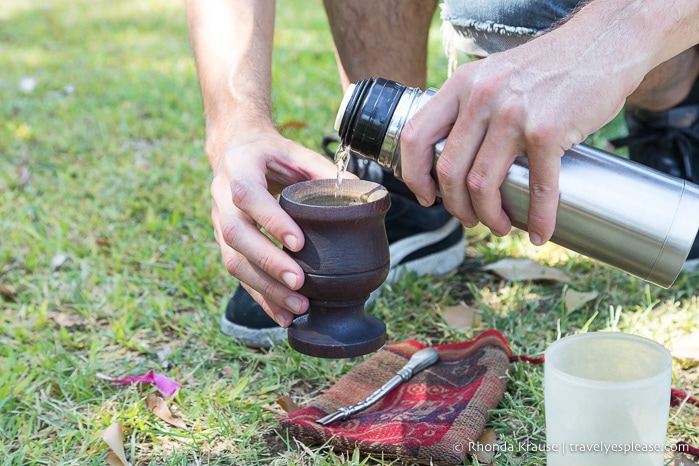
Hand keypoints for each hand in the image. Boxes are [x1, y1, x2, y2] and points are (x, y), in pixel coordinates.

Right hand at [210, 128, 340, 326]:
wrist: (235, 150)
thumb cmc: (271, 153)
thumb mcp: (295, 151)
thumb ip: (322, 171)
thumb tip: (360, 194)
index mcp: (239, 169)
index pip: (248, 196)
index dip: (271, 221)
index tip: (299, 243)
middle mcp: (221, 197)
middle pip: (236, 235)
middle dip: (268, 263)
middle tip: (299, 283)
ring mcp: (218, 222)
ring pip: (234, 260)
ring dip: (264, 287)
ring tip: (296, 306)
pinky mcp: (223, 243)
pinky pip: (238, 274)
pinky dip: (260, 297)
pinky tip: (282, 315)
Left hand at [399, 19, 635, 244]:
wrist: (603, 43)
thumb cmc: (549, 66)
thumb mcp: (494, 74)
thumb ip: (470, 106)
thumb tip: (453, 154)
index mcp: (461, 86)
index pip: (415, 137)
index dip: (414, 175)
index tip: (426, 196)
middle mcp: (481, 99)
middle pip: (449, 171)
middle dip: (456, 207)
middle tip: (469, 218)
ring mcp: (513, 116)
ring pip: (482, 185)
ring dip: (489, 216)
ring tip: (499, 225)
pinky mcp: (548, 132)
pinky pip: (537, 187)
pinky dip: (538, 218)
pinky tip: (539, 232)